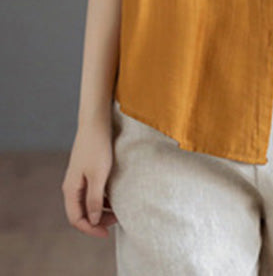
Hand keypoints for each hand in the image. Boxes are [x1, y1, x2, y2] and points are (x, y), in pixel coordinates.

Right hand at [61, 120, 117, 237]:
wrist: (96, 122)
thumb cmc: (97, 147)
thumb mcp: (98, 176)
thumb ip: (94, 199)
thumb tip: (93, 220)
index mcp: (71, 189)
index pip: (76, 219)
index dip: (91, 229)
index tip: (107, 234)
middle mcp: (72, 185)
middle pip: (82, 212)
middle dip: (98, 220)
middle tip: (117, 220)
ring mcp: (79, 177)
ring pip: (88, 201)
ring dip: (102, 208)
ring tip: (119, 209)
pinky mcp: (87, 169)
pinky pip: (92, 190)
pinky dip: (103, 197)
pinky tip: (116, 195)